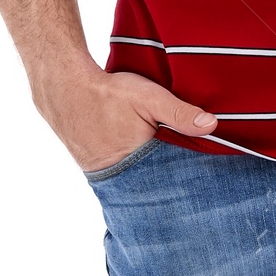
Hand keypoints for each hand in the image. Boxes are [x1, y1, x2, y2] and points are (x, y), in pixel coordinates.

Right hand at [31, 52, 217, 171]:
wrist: (63, 88)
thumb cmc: (107, 93)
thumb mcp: (149, 98)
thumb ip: (179, 113)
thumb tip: (212, 125)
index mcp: (138, 165)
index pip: (171, 181)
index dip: (187, 180)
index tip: (206, 182)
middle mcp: (119, 176)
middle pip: (154, 187)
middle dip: (170, 186)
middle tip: (190, 187)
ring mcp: (104, 175)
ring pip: (136, 182)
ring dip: (151, 179)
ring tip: (170, 178)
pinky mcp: (94, 167)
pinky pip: (121, 175)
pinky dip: (132, 171)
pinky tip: (140, 161)